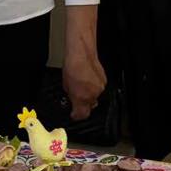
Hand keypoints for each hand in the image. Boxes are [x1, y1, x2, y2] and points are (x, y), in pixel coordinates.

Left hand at [62, 4, 104, 120]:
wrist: (81, 54)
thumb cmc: (72, 66)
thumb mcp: (66, 85)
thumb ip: (71, 96)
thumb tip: (73, 99)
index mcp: (81, 98)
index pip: (81, 115)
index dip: (77, 116)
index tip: (74, 115)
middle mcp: (92, 95)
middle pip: (89, 107)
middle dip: (83, 104)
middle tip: (77, 97)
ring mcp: (100, 88)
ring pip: (95, 97)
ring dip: (89, 94)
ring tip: (82, 84)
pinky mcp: (104, 81)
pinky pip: (99, 88)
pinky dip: (93, 86)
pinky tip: (87, 79)